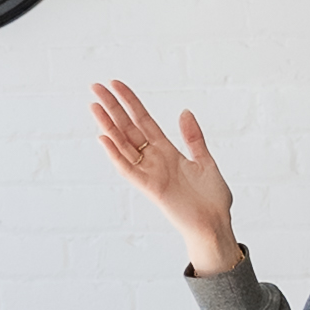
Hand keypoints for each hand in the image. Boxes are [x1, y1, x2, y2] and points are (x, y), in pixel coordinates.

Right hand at [92, 81, 241, 274]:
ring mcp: (150, 173)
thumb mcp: (205, 162)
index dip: (130, 102)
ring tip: (94, 106)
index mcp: (167, 151)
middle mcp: (154, 160)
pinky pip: (128, 169)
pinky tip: (103, 138)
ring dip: (108, 126)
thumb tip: (184, 112)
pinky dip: (115, 154)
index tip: (115, 84)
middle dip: (112, 107)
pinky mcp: (150, 188)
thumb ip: (193, 138)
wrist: (215, 226)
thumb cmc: (212, 199)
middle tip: (95, 87)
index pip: (143, 120)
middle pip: (128, 128)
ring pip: (123, 145)